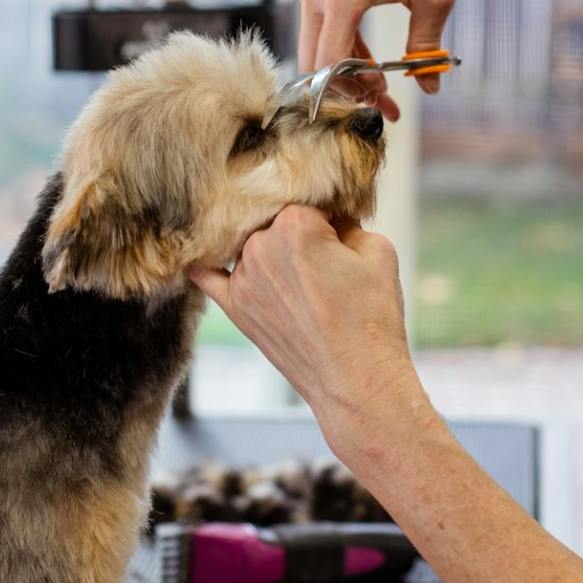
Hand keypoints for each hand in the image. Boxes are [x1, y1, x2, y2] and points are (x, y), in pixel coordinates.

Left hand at [188, 205, 419, 449]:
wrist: (357, 381)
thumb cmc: (373, 317)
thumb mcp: (378, 251)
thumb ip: (349, 221)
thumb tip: (331, 217)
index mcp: (295, 224)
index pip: (307, 201)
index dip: (327, 216)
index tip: (341, 234)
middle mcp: (261, 247)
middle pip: (277, 221)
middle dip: (299, 232)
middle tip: (325, 262)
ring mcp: (242, 278)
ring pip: (251, 244)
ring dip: (269, 249)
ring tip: (301, 279)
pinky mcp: (235, 308)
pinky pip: (207, 275)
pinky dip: (208, 263)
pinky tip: (204, 253)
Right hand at [296, 0, 458, 120]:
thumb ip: (428, 47)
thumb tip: (429, 87)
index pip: (330, 63)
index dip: (354, 91)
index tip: (385, 102)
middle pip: (315, 63)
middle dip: (346, 91)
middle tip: (384, 106)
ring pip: (316, 51)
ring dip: (345, 75)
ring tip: (384, 90)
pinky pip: (322, 33)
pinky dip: (343, 54)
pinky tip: (373, 66)